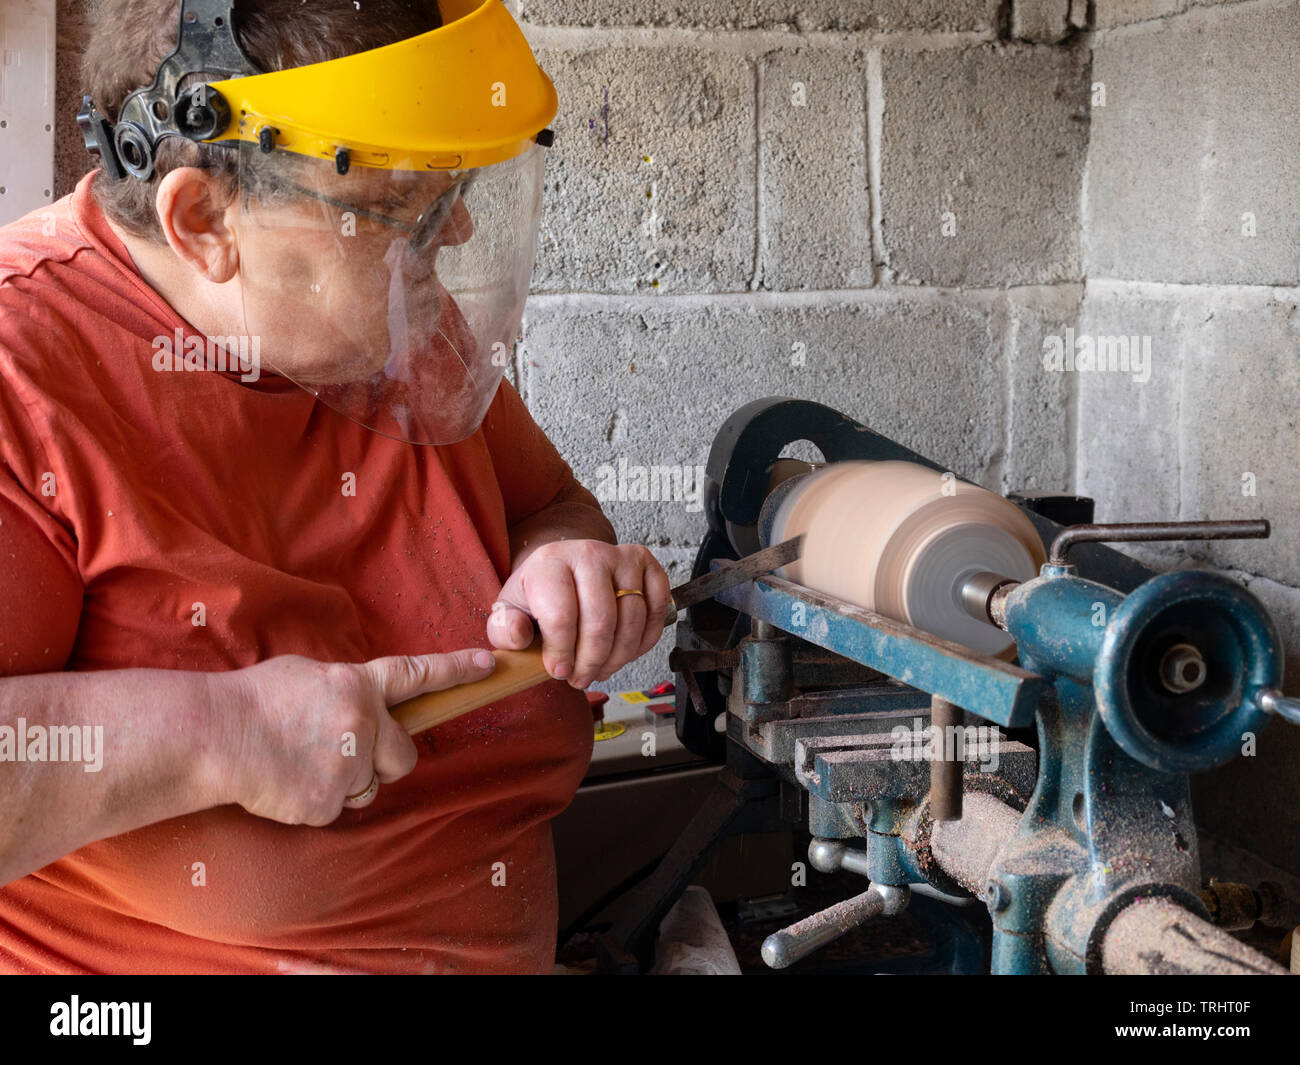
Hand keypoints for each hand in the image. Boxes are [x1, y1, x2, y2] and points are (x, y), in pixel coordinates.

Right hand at [207, 649, 495, 824]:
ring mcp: (347, 766)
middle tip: (349, 752)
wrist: (212, 736)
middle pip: (405, 755)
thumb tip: (364, 705)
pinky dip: (316, 802)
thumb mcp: (308, 675)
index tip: (488, 667)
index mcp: (357, 685)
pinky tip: (286, 783)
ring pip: (371, 787)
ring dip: (348, 781)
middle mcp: (363, 724)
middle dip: (387, 758)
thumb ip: (347, 689)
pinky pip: (337, 808)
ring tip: (302, 763)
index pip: (418, 675)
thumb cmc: (252, 700)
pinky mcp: (326, 803)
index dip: (456, 671)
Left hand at [487, 540, 670, 689]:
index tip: (559, 671)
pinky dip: (644, 641)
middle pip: (600, 622)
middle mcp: (588, 553)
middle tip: (581, 677)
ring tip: (601, 668)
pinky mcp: (646, 565)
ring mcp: (621, 557)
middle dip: (591, 662)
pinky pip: (656, 611)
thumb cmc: (539, 594)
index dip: (561, 652)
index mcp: (549, 562)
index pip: (561, 615)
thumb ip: (504, 629)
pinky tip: (625, 650)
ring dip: (618, 657)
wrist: (566, 566)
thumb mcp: (510, 611)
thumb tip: (519, 637)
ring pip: (631, 620)